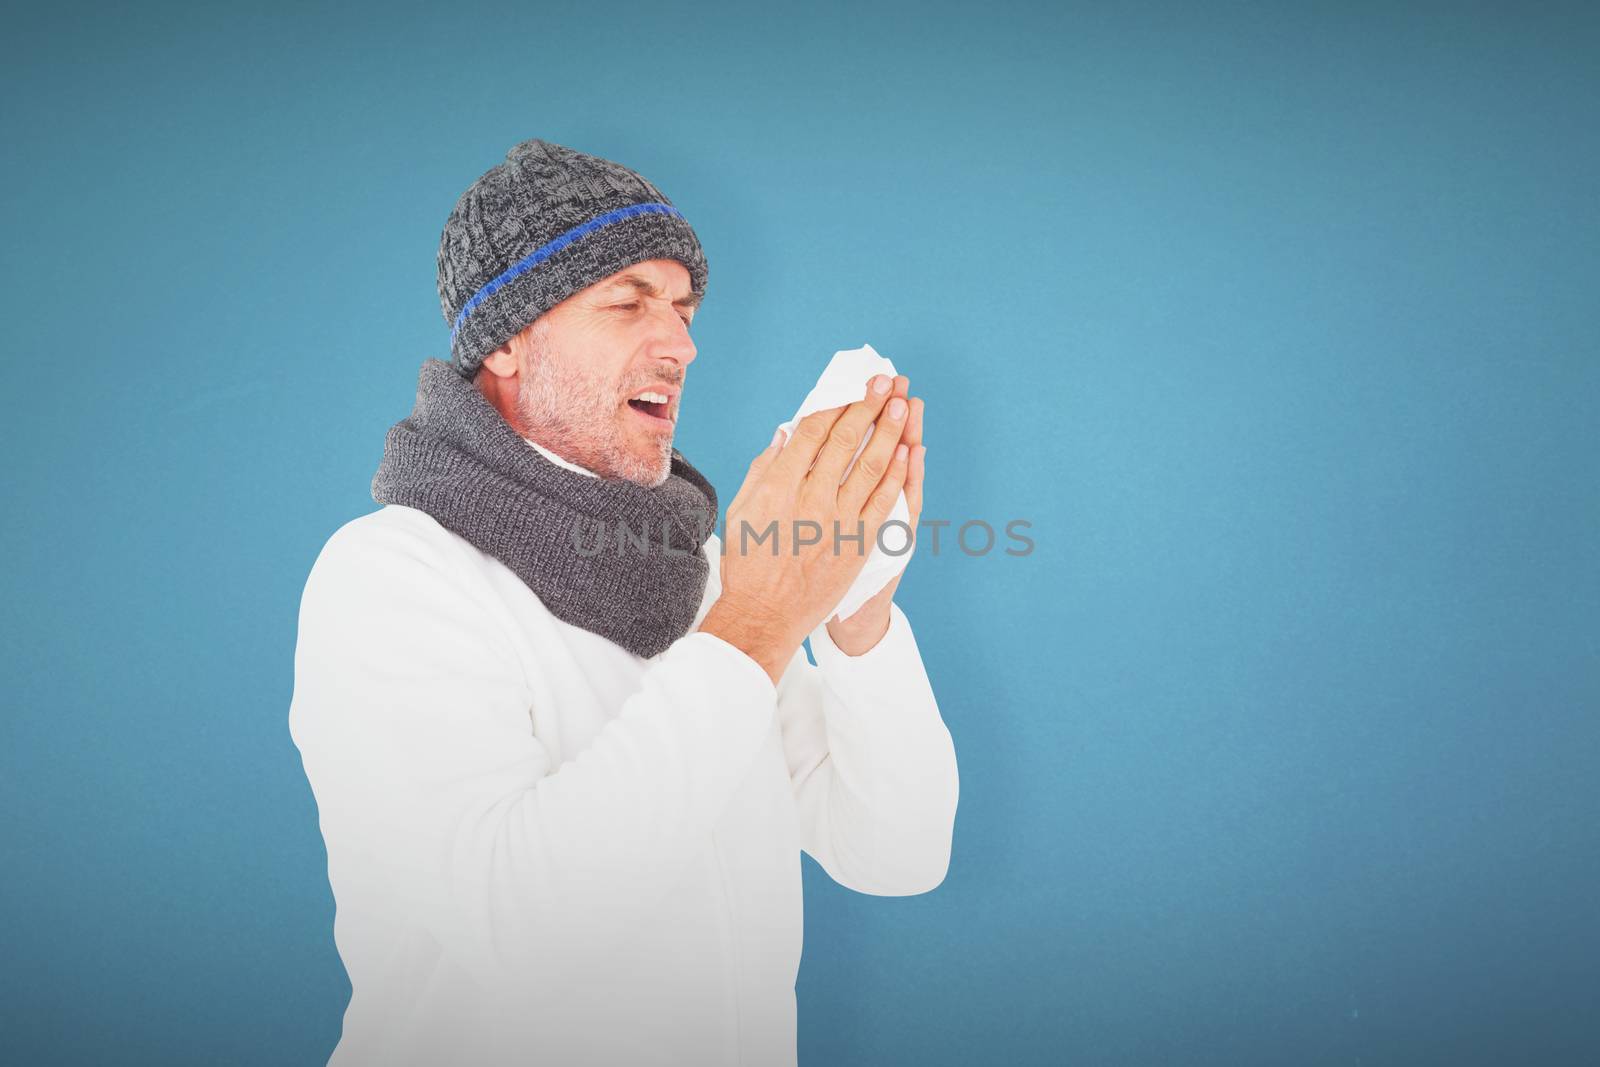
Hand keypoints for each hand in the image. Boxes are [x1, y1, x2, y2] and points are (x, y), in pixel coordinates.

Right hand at [698, 373, 914, 682]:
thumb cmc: (748, 562)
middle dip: (869, 406)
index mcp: (777, 486)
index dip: (836, 404)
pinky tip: (907, 451)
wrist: (766, 615)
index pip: (813, 433)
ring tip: (903, 404)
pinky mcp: (858, 543)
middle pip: (846, 441)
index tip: (852, 384)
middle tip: (886, 381)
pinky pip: (882, 502)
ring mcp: (837, 521)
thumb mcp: (742, 509)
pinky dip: (896, 475)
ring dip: (889, 432)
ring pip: (870, 466)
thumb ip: (764, 468)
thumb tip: (786, 433)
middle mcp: (810, 499)